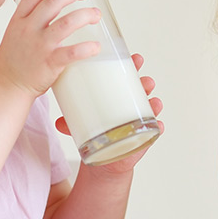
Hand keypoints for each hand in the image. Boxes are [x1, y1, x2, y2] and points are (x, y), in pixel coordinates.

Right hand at [0, 0, 101, 96]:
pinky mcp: (49, 64)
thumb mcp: (14, 34)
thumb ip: (31, 21)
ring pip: (67, 23)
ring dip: (85, 15)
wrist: (6, 88)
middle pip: (53, 2)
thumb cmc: (13, 62)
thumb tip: (52, 8)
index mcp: (18, 21)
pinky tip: (96, 46)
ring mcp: (39, 46)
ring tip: (95, 14)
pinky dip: (86, 48)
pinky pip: (71, 53)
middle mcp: (28, 29)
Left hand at [55, 53, 163, 171]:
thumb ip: (70, 123)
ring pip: (151, 107)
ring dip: (154, 102)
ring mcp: (139, 120)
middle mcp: (131, 104)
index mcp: (117, 93)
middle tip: (145, 81)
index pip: (126, 75)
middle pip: (141, 88)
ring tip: (154, 101)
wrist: (103, 159)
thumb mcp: (80, 124)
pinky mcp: (143, 137)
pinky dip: (158, 126)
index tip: (135, 59)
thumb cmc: (95, 133)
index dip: (132, 65)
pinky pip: (154, 129)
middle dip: (145, 82)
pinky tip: (158, 124)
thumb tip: (59, 122)